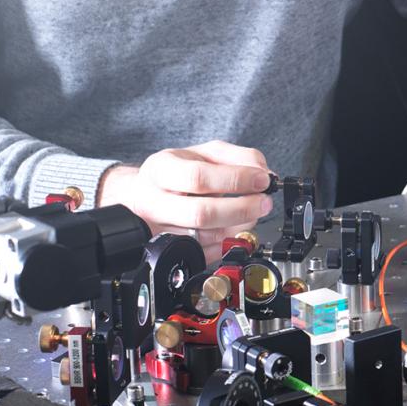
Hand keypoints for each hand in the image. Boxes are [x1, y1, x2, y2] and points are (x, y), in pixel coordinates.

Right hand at [97, 141, 271, 259]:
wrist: (142, 195)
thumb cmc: (177, 172)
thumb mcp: (206, 152)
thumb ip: (239, 157)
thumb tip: (264, 174)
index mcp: (160, 170)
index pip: (198, 177)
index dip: (235, 179)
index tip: (262, 180)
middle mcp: (152, 202)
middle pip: (200, 213)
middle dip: (241, 209)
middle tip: (264, 202)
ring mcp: (157, 231)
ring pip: (204, 238)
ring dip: (239, 226)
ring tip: (253, 213)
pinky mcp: (167, 252)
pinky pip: (205, 253)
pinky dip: (228, 242)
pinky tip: (236, 228)